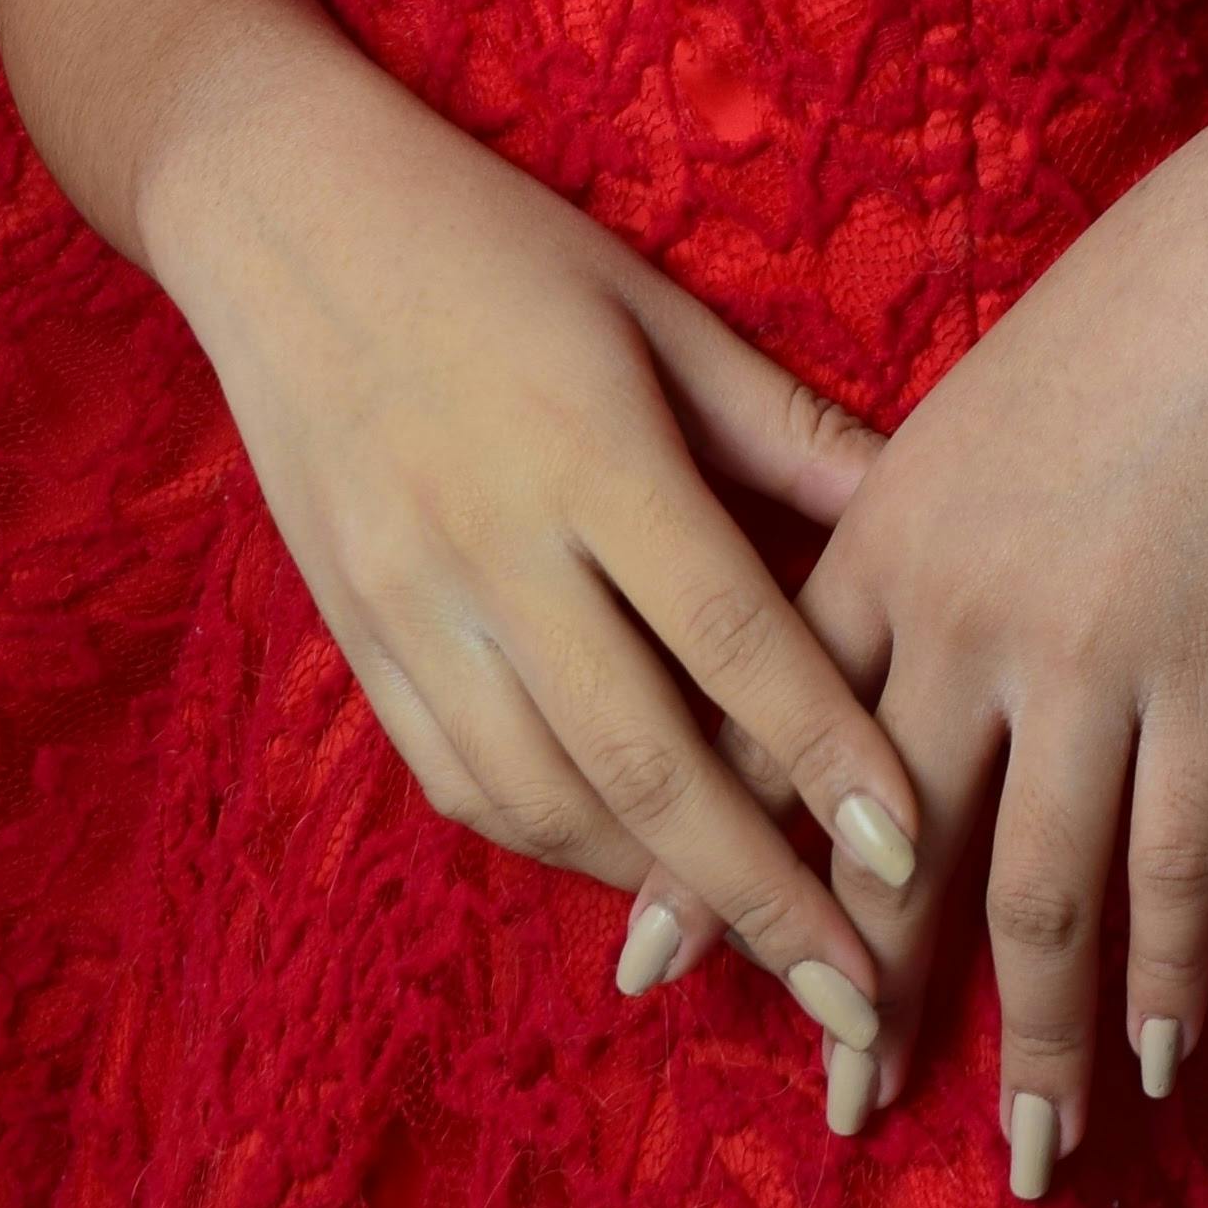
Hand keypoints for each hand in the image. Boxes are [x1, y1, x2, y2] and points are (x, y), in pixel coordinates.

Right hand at [143, 38, 929, 1092]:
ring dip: (661, 892)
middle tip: (860, 994)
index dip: (829, 755)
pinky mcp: (353, 637)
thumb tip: (930, 504)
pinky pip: (460, 781)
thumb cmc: (497, 242)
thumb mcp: (656, 307)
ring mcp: (408, 604)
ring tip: (766, 957)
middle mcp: (493, 547)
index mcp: (590, 451)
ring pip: (547, 797)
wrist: (277, 213)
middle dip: (764, 894)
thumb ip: (785, 426)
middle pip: (647, 760)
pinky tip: (631, 874)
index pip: (734, 639)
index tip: (914, 853)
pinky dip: (554, 845)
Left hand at [636, 82, 1207, 1185]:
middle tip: (841, 1107)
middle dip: (862, 997)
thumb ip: (902, 528)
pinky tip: (1163, 1059)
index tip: (650, 970)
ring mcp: (1086, 659)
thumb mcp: (974, 412)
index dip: (709, 864)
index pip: (760, 742)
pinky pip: (1175, 866)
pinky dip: (1167, 976)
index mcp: (880, 548)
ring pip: (1033, 897)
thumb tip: (858, 626)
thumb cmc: (1135, 318)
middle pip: (882, 855)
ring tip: (1025, 1155)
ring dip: (1029, 1042)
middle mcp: (959, 622)